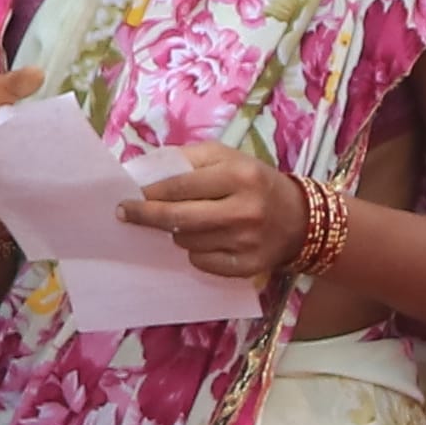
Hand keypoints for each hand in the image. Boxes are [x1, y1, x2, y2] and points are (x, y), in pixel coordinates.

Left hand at [123, 140, 305, 285]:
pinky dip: (195, 252)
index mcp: (238, 176)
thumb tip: (144, 172)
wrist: (299, 219)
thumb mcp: (228, 158)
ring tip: (188, 222)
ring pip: (186, 242)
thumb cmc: (254, 182)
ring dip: (176, 232)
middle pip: (178, 218)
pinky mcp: (247, 267)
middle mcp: (243, 210)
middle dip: (146, 216)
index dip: (149, 192)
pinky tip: (206, 240)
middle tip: (126, 214)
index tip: (127, 195)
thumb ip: (189, 160)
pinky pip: (201, 262)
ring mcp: (246, 242)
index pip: (180, 186)